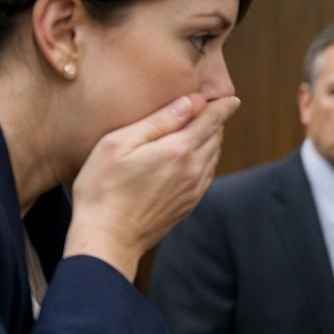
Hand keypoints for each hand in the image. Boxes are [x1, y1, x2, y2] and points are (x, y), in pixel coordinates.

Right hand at [64, 92, 239, 279]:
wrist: (109, 237)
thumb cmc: (103, 187)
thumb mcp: (119, 144)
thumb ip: (158, 121)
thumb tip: (191, 102)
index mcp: (178, 150)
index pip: (211, 120)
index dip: (222, 106)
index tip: (231, 96)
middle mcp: (193, 170)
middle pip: (215, 137)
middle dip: (216, 119)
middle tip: (215, 106)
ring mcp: (193, 190)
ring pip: (213, 156)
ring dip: (212, 139)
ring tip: (206, 126)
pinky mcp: (188, 204)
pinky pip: (207, 175)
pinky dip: (207, 159)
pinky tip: (197, 156)